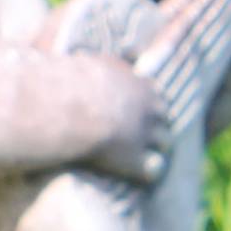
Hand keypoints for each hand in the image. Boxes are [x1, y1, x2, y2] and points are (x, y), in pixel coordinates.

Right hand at [76, 57, 164, 181]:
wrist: (65, 111)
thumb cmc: (64, 85)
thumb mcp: (84, 62)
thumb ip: (96, 62)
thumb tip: (91, 55)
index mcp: (135, 82)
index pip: (153, 90)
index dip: (145, 101)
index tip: (137, 109)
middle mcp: (146, 106)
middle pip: (164, 115)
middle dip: (157, 123)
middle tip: (146, 133)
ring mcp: (145, 133)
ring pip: (166, 141)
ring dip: (157, 147)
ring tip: (148, 156)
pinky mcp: (136, 159)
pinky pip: (154, 169)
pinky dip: (147, 171)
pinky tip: (139, 174)